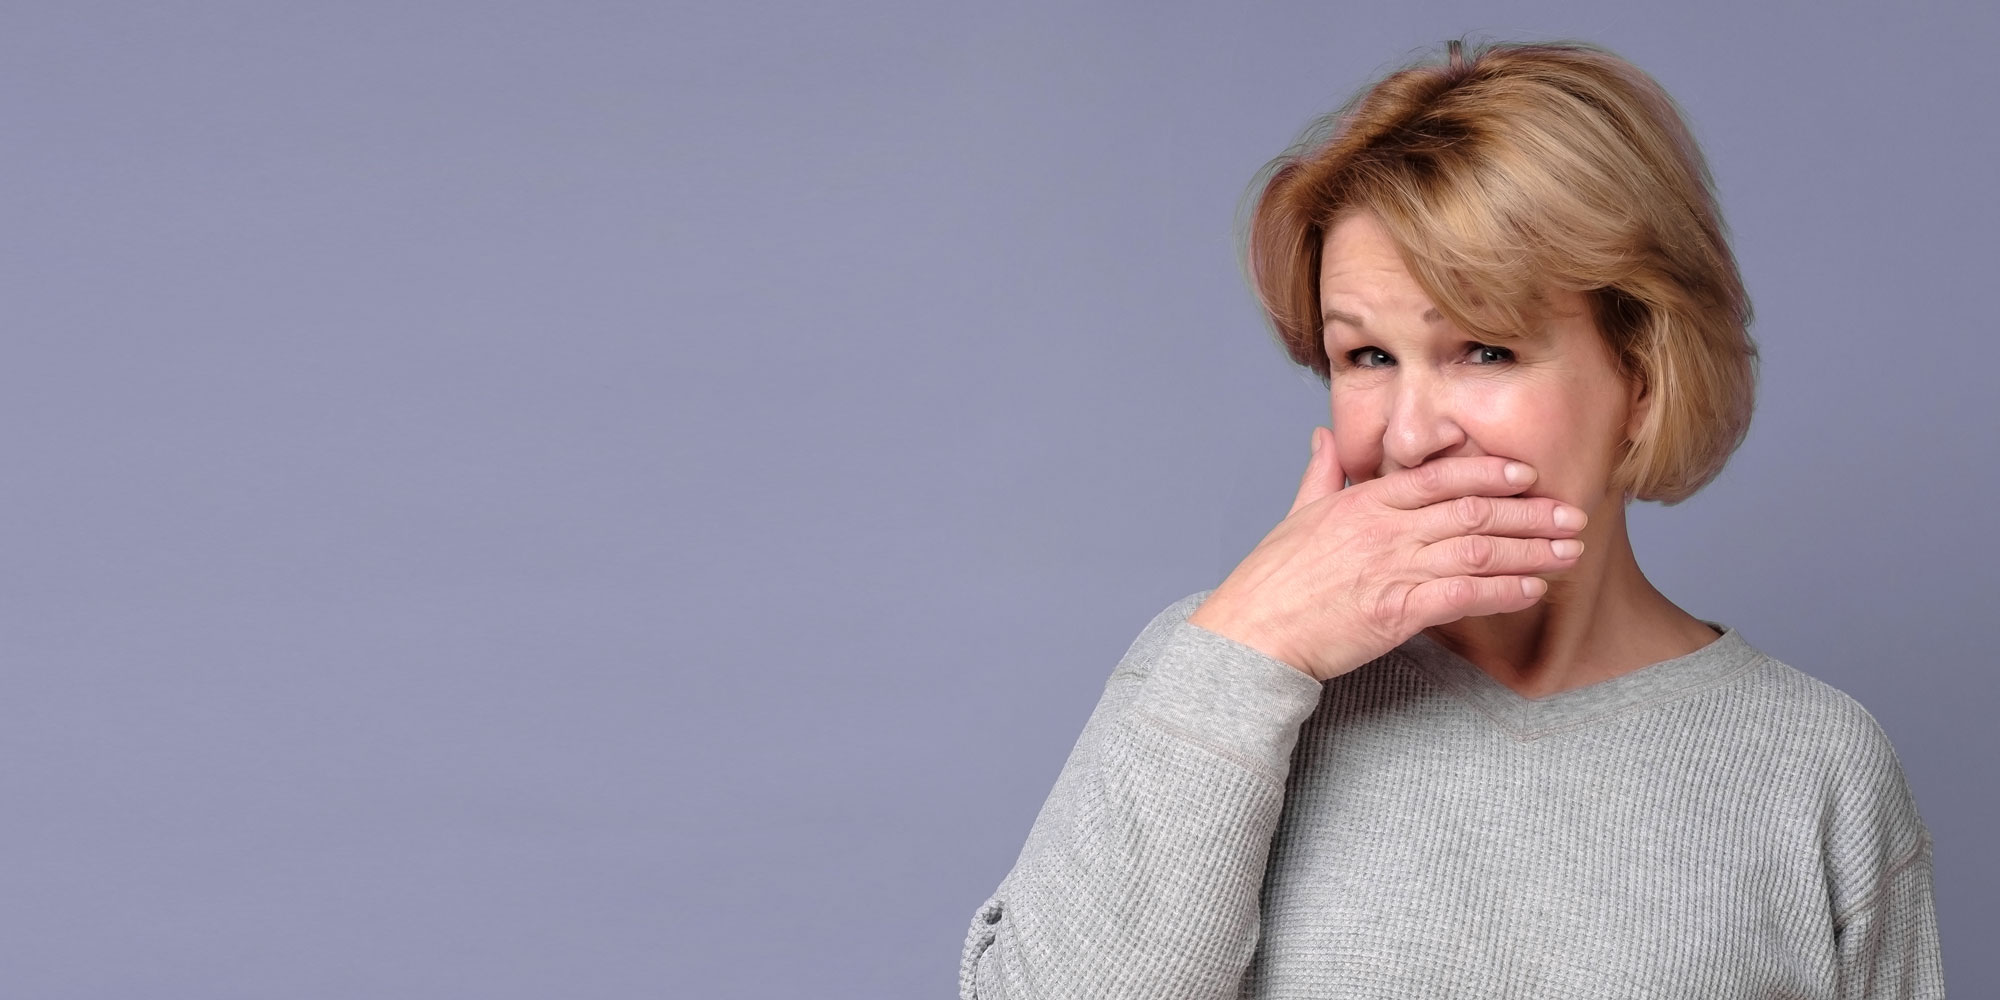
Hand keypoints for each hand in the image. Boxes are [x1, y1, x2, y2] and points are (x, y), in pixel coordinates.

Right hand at [1187, 426, 1588, 681]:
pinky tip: (1531, 591)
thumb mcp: (1297, 514)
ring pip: (1478, 550)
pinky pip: (1463, 596)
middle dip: (1529, 512)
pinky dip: (1502, 591)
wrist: (1252, 633)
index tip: (1526, 473)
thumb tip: (1326, 435)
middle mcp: (1385, 529)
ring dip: (1530, 550)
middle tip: (1571, 513)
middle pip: (1473, 511)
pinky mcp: (1396, 611)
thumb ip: (1323, 473)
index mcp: (1365, 502)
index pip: (1439, 476)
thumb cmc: (1271, 580)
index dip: (1489, 471)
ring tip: (1568, 551)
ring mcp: (1392, 569)